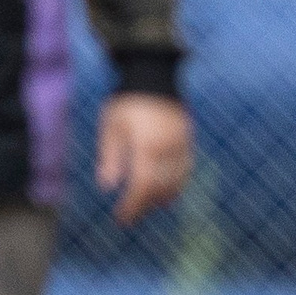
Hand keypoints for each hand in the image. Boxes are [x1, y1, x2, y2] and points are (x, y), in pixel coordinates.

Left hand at [95, 92, 191, 224]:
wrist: (153, 75)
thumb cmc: (126, 102)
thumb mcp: (111, 128)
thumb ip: (110, 158)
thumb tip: (108, 187)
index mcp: (148, 146)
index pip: (142, 186)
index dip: (132, 206)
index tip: (121, 219)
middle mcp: (169, 148)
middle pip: (160, 188)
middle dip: (144, 206)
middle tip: (130, 218)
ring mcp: (182, 144)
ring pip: (177, 181)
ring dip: (162, 197)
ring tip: (146, 207)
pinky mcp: (188, 139)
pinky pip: (186, 169)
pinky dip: (176, 184)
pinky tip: (165, 192)